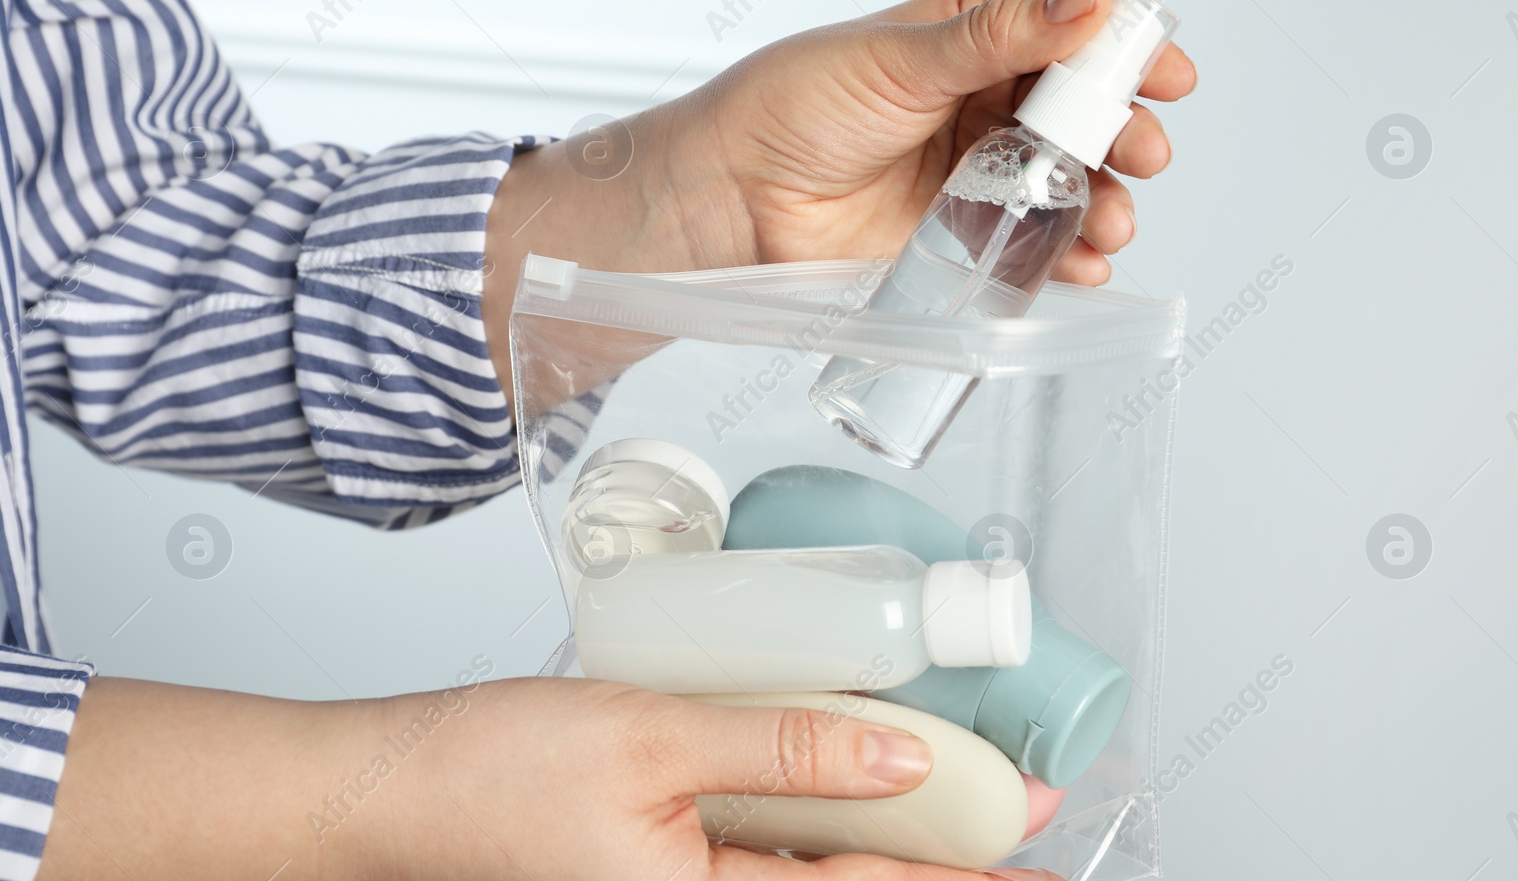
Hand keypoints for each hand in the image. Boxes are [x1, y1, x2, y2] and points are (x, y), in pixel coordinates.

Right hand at [386, 677, 1059, 879]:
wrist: (385, 788)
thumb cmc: (484, 779)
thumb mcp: (653, 741)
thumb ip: (784, 750)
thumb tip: (899, 749)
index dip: (970, 866)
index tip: (1041, 841)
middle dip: (946, 856)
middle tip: (1025, 820)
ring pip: (818, 864)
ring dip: (891, 831)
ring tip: (963, 794)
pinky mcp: (665, 856)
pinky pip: (766, 844)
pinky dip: (823, 811)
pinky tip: (855, 780)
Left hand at [483, 0, 1195, 407]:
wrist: (731, 196)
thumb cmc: (792, 106)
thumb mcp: (903, 55)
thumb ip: (1000, 36)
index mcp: (972, 38)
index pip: (1069, 39)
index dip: (1123, 56)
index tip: (1166, 75)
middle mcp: (980, 104)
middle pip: (1080, 119)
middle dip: (1121, 137)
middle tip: (1140, 153)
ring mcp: (972, 173)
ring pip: (1064, 186)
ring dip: (1101, 203)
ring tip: (1109, 221)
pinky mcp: (956, 237)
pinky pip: (1027, 245)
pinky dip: (1062, 257)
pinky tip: (1079, 263)